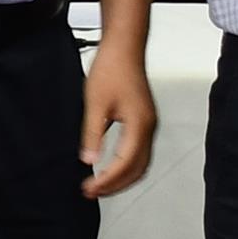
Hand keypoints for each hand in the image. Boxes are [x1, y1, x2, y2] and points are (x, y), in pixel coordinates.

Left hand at [80, 54, 157, 200]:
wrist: (123, 47)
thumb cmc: (111, 69)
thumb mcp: (94, 103)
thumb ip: (92, 134)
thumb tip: (89, 160)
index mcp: (139, 125)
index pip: (124, 164)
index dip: (106, 180)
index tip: (88, 187)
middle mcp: (148, 128)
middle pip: (137, 169)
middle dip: (115, 184)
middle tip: (91, 191)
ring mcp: (148, 124)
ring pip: (140, 162)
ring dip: (121, 177)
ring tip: (99, 184)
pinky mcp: (144, 119)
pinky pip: (138, 151)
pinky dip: (126, 165)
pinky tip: (109, 165)